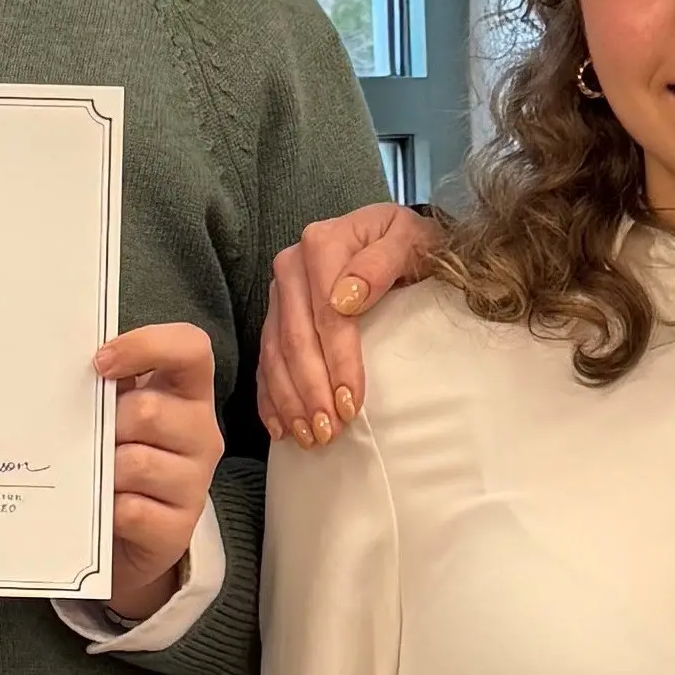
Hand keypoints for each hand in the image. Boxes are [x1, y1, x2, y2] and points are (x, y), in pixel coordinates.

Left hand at [98, 324, 221, 623]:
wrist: (122, 538)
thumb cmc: (114, 461)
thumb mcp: (113, 415)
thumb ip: (105, 386)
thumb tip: (68, 365)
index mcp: (188, 394)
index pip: (190, 348)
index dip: (147, 346)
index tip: (100, 364)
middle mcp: (202, 435)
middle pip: (149, 411)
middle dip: (107, 426)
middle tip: (89, 442)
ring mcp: (195, 484)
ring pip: (137, 463)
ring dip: (104, 471)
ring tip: (95, 480)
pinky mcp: (178, 530)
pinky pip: (132, 511)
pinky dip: (108, 510)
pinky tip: (104, 512)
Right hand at [259, 201, 438, 447]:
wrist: (392, 237)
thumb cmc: (409, 243)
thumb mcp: (409, 239)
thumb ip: (382, 262)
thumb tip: (346, 299)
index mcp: (321, 245)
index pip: (327, 315)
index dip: (338, 363)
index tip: (352, 404)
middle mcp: (290, 267)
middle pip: (296, 340)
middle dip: (312, 392)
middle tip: (330, 432)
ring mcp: (279, 294)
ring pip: (275, 355)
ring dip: (290, 402)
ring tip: (310, 437)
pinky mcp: (275, 316)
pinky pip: (265, 361)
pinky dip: (271, 398)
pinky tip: (281, 429)